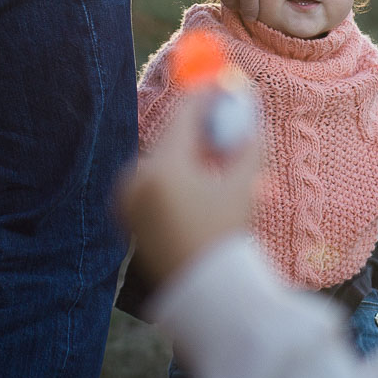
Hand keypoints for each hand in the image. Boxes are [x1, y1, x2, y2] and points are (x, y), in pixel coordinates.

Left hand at [117, 90, 261, 284]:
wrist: (204, 293)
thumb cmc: (226, 238)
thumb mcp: (244, 187)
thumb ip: (249, 145)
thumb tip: (252, 112)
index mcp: (164, 169)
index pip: (184, 115)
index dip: (206, 96)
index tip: (223, 84)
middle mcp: (138, 178)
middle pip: (172, 136)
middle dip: (200, 126)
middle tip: (224, 117)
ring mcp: (127, 197)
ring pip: (163, 158)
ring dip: (188, 151)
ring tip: (217, 157)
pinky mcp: (126, 213)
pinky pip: (153, 180)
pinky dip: (175, 173)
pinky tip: (199, 181)